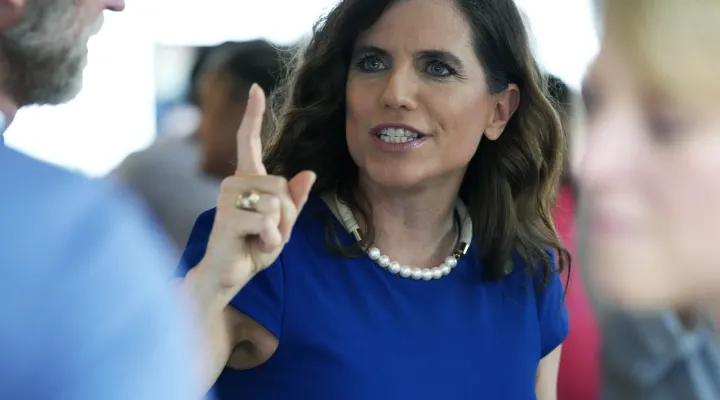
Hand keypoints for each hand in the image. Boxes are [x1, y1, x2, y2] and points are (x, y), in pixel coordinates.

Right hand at [201, 84, 315, 290]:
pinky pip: (268, 222)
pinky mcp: (227, 217)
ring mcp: (227, 198)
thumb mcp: (283, 225)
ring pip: (277, 204)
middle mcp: (233, 182)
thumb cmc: (253, 248)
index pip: (248, 141)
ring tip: (260, 239)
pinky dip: (271, 240)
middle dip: (287, 216)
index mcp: (247, 180)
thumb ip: (294, 201)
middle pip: (283, 186)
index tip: (256, 88)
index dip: (253, 115)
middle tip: (269, 232)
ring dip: (279, 229)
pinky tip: (255, 246)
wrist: (227, 277)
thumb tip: (309, 172)